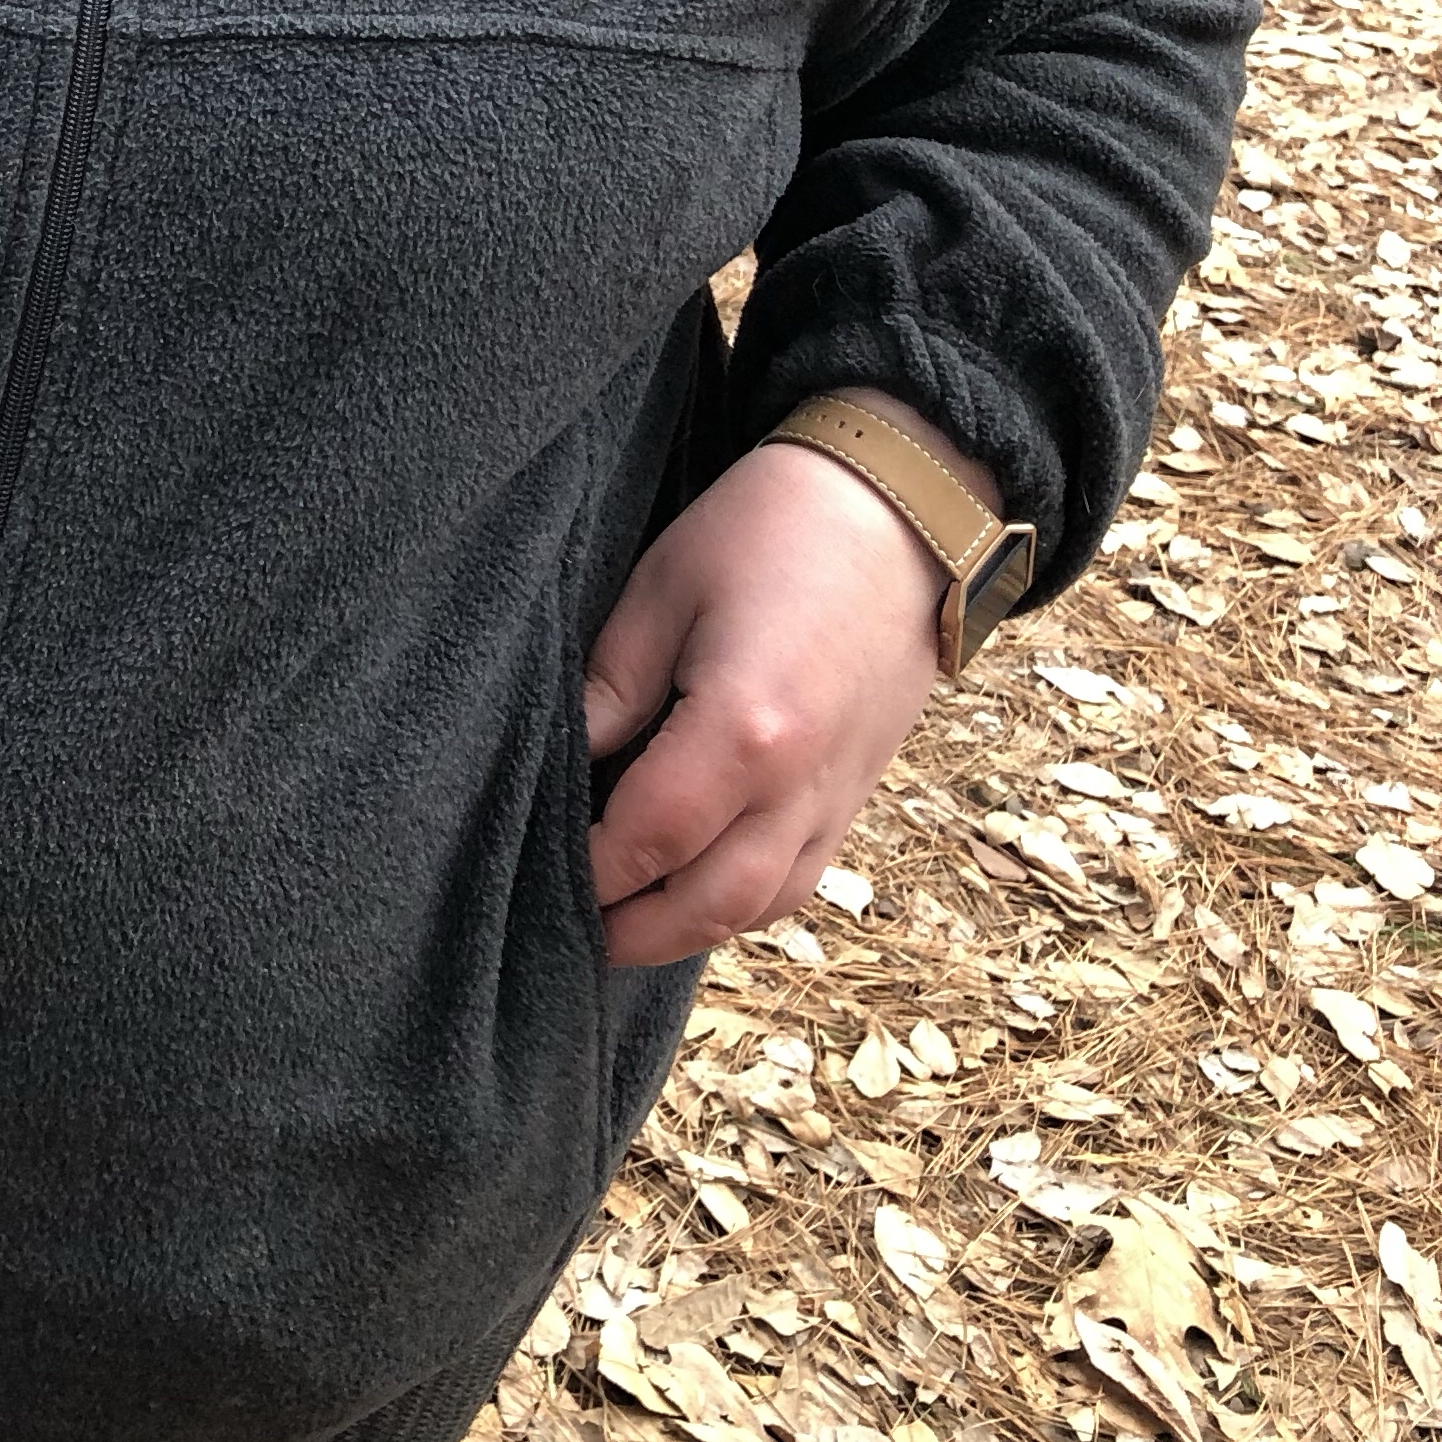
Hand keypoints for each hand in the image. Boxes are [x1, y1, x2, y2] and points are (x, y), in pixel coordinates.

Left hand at [582, 406, 979, 967]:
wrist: (904, 510)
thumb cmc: (774, 527)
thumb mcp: (666, 585)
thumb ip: (611, 687)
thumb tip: (562, 765)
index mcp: (746, 730)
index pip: (647, 839)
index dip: (589, 869)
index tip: (538, 873)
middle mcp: (801, 785)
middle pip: (707, 902)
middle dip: (631, 930)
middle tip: (568, 931)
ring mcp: (840, 796)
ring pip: (759, 906)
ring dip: (686, 930)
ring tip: (621, 925)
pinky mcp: (858, 793)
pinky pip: (799, 880)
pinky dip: (742, 904)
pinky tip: (694, 889)